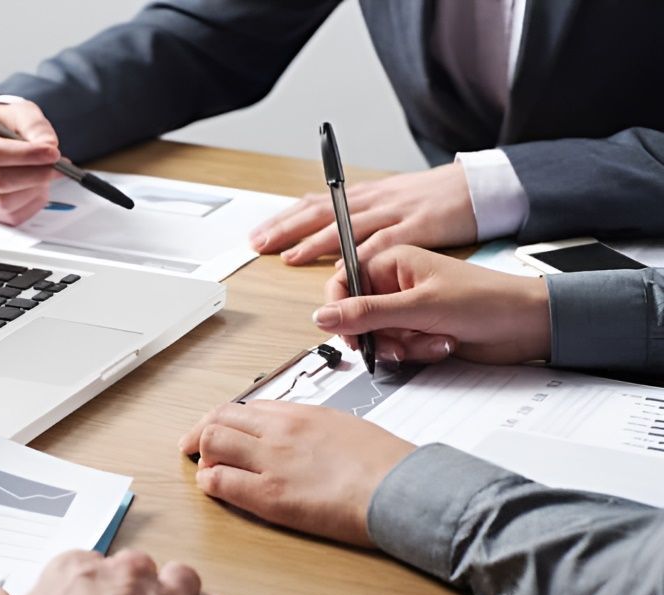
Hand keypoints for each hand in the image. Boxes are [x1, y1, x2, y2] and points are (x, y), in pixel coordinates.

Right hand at [0, 100, 60, 225]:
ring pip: (5, 203)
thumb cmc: (8, 126)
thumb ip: (35, 125)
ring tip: (46, 175)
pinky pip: (12, 217)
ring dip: (33, 190)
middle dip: (34, 176)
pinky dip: (32, 204)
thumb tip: (48, 145)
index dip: (26, 155)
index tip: (52, 153)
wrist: (1, 140)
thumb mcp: (22, 113)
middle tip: (58, 167)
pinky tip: (37, 187)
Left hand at [179, 401, 413, 545]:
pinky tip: (213, 487)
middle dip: (201, 433)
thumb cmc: (386, 463)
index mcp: (300, 412)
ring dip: (203, 455)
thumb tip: (301, 438)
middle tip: (194, 448)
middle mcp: (279, 430)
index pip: (246, 407)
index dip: (225, 420)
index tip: (218, 429)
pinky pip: (220, 481)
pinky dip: (209, 482)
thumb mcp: (346, 427)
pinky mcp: (269, 495)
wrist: (401, 487)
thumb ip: (314, 428)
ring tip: (206, 468)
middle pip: (219, 418)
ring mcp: (271, 460)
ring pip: (211, 442)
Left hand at [249, 163, 476, 265]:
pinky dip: (362, 254)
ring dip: (315, 242)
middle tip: (260, 244)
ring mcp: (393, 212)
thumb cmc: (434, 201)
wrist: (476, 187)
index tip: (259, 234)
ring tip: (290, 256)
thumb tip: (328, 234)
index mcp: (363, 197)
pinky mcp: (417, 226)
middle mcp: (372, 202)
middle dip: (286, 229)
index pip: (314, 205)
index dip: (284, 220)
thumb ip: (359, 219)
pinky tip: (343, 266)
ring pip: (346, 227)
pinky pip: (384, 242)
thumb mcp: (389, 204)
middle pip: (320, 213)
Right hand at [317, 245, 550, 364]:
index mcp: (391, 261)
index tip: (348, 332)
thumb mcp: (419, 307)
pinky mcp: (418, 331)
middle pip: (357, 316)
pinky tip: (442, 344)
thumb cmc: (486, 301)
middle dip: (378, 335)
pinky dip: (416, 352)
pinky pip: (397, 348)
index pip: (342, 283)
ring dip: (402, 346)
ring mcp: (406, 309)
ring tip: (432, 341)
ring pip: (377, 337)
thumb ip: (366, 313)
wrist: (528, 326)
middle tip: (398, 343)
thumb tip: (322, 317)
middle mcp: (394, 284)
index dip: (340, 310)